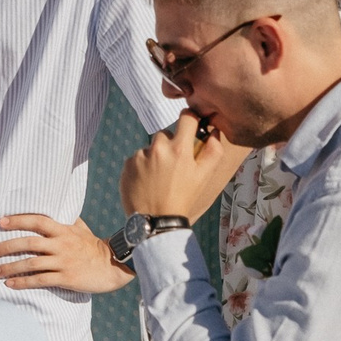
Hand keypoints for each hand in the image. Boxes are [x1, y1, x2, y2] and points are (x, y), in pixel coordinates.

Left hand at [0, 213, 130, 293]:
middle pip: (29, 243)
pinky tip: (10, 284)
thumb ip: (66, 220)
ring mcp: (63, 262)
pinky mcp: (66, 278)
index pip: (37, 221)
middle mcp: (61, 244)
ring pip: (31, 263)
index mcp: (63, 230)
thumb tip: (56, 210)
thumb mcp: (81, 229)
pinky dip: (23, 282)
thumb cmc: (94, 246)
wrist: (114, 265)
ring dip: (10, 267)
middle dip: (6, 247)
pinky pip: (40, 280)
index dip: (18, 220)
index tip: (0, 222)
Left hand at [121, 111, 247, 222]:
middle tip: (174, 166)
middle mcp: (158, 148)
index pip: (186, 118)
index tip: (190, 126)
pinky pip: (137, 158)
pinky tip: (147, 181)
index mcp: (179, 149)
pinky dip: (142, 166)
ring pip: (150, 147)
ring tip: (159, 177)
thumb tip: (214, 131)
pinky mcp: (127, 165)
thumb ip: (213, 151)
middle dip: (171, 145)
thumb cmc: (183, 199)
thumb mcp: (204, 177)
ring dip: (155, 156)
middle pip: (165, 134)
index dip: (191, 120)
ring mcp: (140, 156)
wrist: (156, 222)